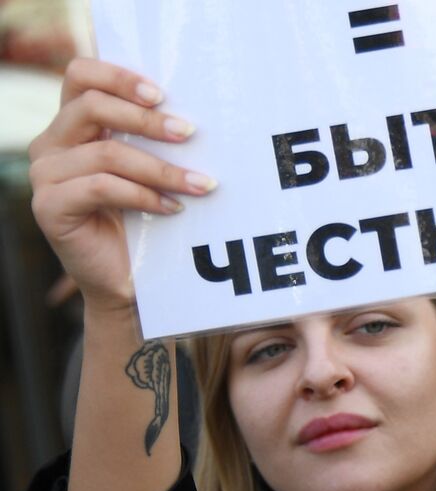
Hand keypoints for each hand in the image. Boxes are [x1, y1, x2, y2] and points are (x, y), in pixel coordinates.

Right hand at [28, 58, 216, 316]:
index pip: (81, 75)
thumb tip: (198, 115)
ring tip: (201, 184)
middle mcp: (51, 144)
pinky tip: (173, 208)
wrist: (127, 280)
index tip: (163, 94)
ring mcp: (45, 175)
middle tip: (189, 132)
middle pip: (91, 106)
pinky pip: (102, 187)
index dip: (119, 76)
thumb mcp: (150, 171)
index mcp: (72, 125)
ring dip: (161, 167)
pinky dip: (144, 196)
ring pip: (106, 152)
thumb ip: (155, 140)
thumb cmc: (145, 220)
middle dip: (146, 118)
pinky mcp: (49, 207)